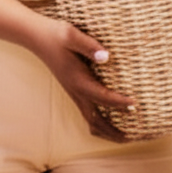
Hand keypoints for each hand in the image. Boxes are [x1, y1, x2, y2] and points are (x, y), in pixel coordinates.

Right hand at [35, 17, 134, 142]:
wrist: (35, 37)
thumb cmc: (55, 34)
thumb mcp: (71, 35)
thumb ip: (89, 46)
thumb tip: (106, 57)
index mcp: (78, 80)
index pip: (103, 97)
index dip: (119, 103)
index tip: (135, 105)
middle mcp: (76, 91)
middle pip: (95, 121)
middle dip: (112, 132)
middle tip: (131, 138)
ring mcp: (74, 92)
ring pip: (90, 119)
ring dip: (106, 131)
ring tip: (123, 136)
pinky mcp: (74, 89)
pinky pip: (87, 112)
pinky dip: (99, 122)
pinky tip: (109, 120)